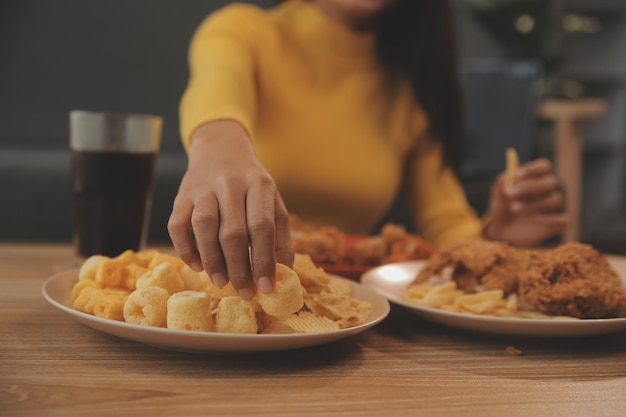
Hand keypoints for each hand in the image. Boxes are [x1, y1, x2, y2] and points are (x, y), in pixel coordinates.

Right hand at [168, 121, 293, 298]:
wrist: (220, 149)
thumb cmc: (252, 184)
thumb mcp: (273, 201)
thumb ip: (281, 234)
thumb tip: (284, 271)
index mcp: (259, 185)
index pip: (262, 226)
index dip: (264, 260)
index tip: (267, 287)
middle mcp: (230, 184)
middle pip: (233, 231)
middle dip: (239, 268)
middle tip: (244, 292)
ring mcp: (203, 188)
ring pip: (204, 227)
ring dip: (212, 260)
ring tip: (221, 282)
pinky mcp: (181, 195)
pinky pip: (177, 225)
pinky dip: (185, 249)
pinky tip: (197, 266)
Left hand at [484, 158, 569, 246]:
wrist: (501, 231)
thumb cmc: (502, 208)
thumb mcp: (498, 197)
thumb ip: (501, 184)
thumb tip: (507, 175)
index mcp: (536, 178)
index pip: (544, 166)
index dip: (533, 169)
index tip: (517, 175)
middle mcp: (548, 190)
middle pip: (550, 182)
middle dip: (529, 187)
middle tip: (510, 194)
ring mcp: (552, 207)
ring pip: (555, 199)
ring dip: (534, 204)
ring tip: (513, 209)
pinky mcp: (556, 224)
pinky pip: (564, 220)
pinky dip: (552, 219)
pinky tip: (535, 221)